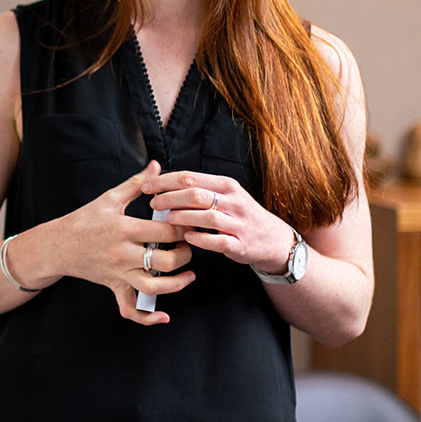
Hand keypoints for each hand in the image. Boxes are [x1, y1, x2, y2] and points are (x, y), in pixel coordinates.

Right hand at [42, 161, 194, 324]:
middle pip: (165, 261)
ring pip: (154, 288)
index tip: (191, 222)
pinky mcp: (114, 287)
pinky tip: (164, 316)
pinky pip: (131, 309)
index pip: (165, 232)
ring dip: (177, 285)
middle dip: (185, 254)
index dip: (183, 228)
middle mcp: (123, 254)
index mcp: (125, 229)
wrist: (57, 245)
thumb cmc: (85, 219)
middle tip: (191, 245)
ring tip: (189, 275)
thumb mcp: (110, 198)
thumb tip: (157, 166)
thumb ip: (137, 183)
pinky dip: (147, 318)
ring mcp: (119, 274)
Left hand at [142, 170, 294, 273]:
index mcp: (226, 185)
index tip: (148, 186)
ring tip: (167, 219)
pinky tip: (187, 237)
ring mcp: (238, 223)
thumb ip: (200, 189)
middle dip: (170, 197)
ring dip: (183, 216)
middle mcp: (233, 201)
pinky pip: (218, 240)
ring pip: (206, 216)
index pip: (190, 177)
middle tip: (153, 202)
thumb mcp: (226, 195)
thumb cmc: (241, 215)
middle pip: (196, 194)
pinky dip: (201, 239)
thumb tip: (166, 185)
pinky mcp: (240, 244)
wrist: (272, 238)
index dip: (165, 181)